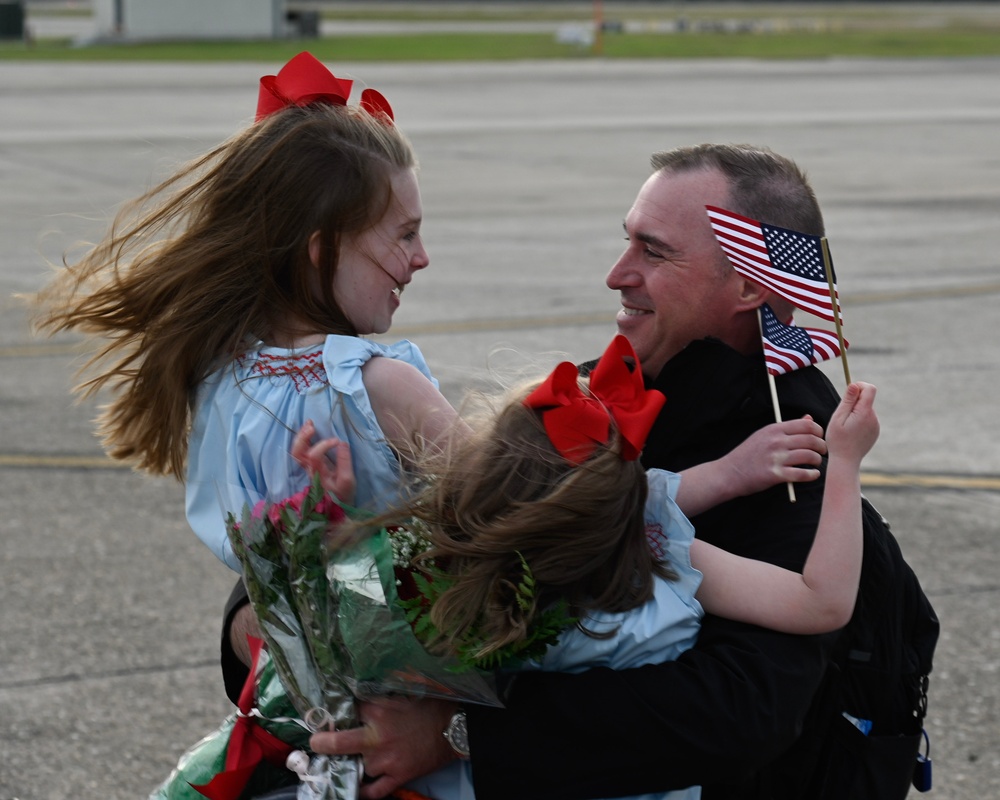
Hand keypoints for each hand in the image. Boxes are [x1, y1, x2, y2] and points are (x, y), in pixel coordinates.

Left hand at [291, 419, 356, 504]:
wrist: (336, 510)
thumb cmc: (342, 497)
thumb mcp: (348, 482)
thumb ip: (344, 462)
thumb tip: (342, 443)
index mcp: (318, 475)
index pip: (314, 456)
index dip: (324, 445)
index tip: (337, 441)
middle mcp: (309, 471)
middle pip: (298, 453)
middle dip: (302, 438)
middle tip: (311, 425)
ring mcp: (308, 468)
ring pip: (297, 451)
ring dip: (301, 436)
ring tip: (309, 423)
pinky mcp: (311, 466)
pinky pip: (302, 451)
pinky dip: (304, 439)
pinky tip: (309, 430)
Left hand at [310, 696, 457, 798]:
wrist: (455, 728)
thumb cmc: (431, 707)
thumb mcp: (405, 691)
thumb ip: (381, 692)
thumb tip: (361, 686)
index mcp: (379, 711)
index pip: (348, 710)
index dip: (338, 711)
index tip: (327, 713)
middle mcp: (378, 737)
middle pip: (339, 742)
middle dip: (322, 742)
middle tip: (315, 742)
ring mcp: (386, 761)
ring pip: (358, 766)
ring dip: (355, 762)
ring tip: (352, 758)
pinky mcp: (398, 777)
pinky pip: (374, 791)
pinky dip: (363, 791)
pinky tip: (357, 787)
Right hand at [722, 416, 826, 494]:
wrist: (729, 472)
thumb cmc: (747, 454)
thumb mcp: (764, 435)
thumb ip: (787, 428)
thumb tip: (809, 418)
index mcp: (774, 429)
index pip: (806, 425)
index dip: (818, 431)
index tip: (819, 437)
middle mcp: (776, 441)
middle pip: (811, 440)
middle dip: (822, 446)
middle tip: (822, 452)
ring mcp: (776, 458)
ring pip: (809, 456)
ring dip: (817, 460)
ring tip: (816, 463)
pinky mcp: (775, 474)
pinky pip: (801, 474)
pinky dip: (811, 475)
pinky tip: (813, 475)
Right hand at [826, 382, 878, 464]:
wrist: (846, 461)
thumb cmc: (838, 440)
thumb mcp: (838, 418)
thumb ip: (847, 401)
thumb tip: (854, 384)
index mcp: (865, 412)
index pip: (870, 389)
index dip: (859, 386)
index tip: (849, 393)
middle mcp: (874, 418)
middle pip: (867, 399)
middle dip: (855, 402)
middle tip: (842, 416)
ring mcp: (876, 426)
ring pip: (866, 410)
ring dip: (856, 413)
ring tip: (846, 427)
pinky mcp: (875, 432)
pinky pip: (867, 420)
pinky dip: (859, 421)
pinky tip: (851, 433)